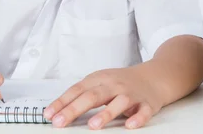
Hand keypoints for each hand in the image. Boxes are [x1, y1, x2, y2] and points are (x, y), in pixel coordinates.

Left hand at [44, 65, 163, 129]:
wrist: (153, 77)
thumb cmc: (121, 83)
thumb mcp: (101, 83)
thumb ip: (83, 95)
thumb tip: (58, 111)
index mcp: (99, 79)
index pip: (77, 90)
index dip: (62, 102)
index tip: (49, 114)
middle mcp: (114, 85)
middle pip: (93, 96)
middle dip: (75, 109)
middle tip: (60, 122)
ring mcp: (131, 94)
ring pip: (118, 102)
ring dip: (106, 114)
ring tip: (92, 126)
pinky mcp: (147, 104)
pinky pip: (142, 112)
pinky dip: (137, 118)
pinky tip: (129, 125)